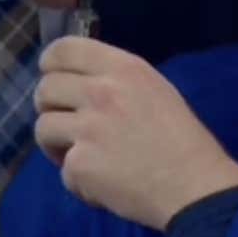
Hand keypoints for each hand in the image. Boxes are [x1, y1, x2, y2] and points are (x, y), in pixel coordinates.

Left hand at [33, 37, 237, 230]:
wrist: (195, 187)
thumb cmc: (183, 141)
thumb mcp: (156, 90)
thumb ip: (117, 81)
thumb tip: (80, 84)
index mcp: (123, 68)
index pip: (63, 49)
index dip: (50, 65)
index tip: (54, 80)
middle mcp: (101, 92)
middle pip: (45, 89)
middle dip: (50, 109)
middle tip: (69, 126)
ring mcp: (88, 129)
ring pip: (43, 128)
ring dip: (57, 146)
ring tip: (85, 158)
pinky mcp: (80, 165)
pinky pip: (62, 170)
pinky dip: (79, 181)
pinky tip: (104, 184)